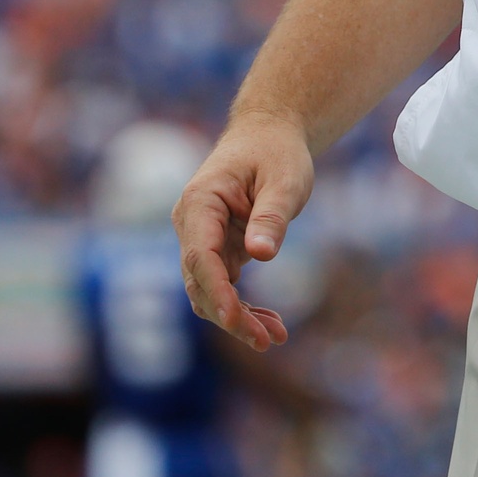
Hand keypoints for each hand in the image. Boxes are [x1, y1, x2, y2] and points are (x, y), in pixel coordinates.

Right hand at [173, 112, 314, 350]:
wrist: (269, 136)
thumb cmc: (276, 152)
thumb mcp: (285, 180)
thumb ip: (272, 216)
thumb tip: (260, 255)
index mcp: (201, 201)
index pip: (199, 254)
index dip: (216, 290)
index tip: (233, 318)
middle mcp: (192, 224)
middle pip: (201, 281)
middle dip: (230, 315)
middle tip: (267, 340)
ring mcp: (202, 239)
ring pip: (210, 291)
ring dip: (238, 317)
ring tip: (275, 337)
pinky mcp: (217, 250)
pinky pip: (224, 287)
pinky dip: (244, 307)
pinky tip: (272, 325)